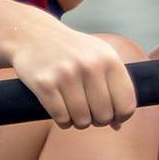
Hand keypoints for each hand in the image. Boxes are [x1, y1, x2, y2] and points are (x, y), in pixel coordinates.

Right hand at [3, 18, 137, 128]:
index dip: (121, 117)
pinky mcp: (45, 83)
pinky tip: (61, 112)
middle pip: (104, 116)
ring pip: (82, 120)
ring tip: (75, 112)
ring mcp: (66, 74)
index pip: (126, 103)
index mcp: (109, 59)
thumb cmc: (71, 49)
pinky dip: (63, 121)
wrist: (32, 34)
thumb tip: (118, 125)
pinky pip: (61, 118)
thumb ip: (114, 87)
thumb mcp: (99, 57)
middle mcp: (90, 65)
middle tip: (90, 113)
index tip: (114, 117)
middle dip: (98, 121)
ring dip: (79, 122)